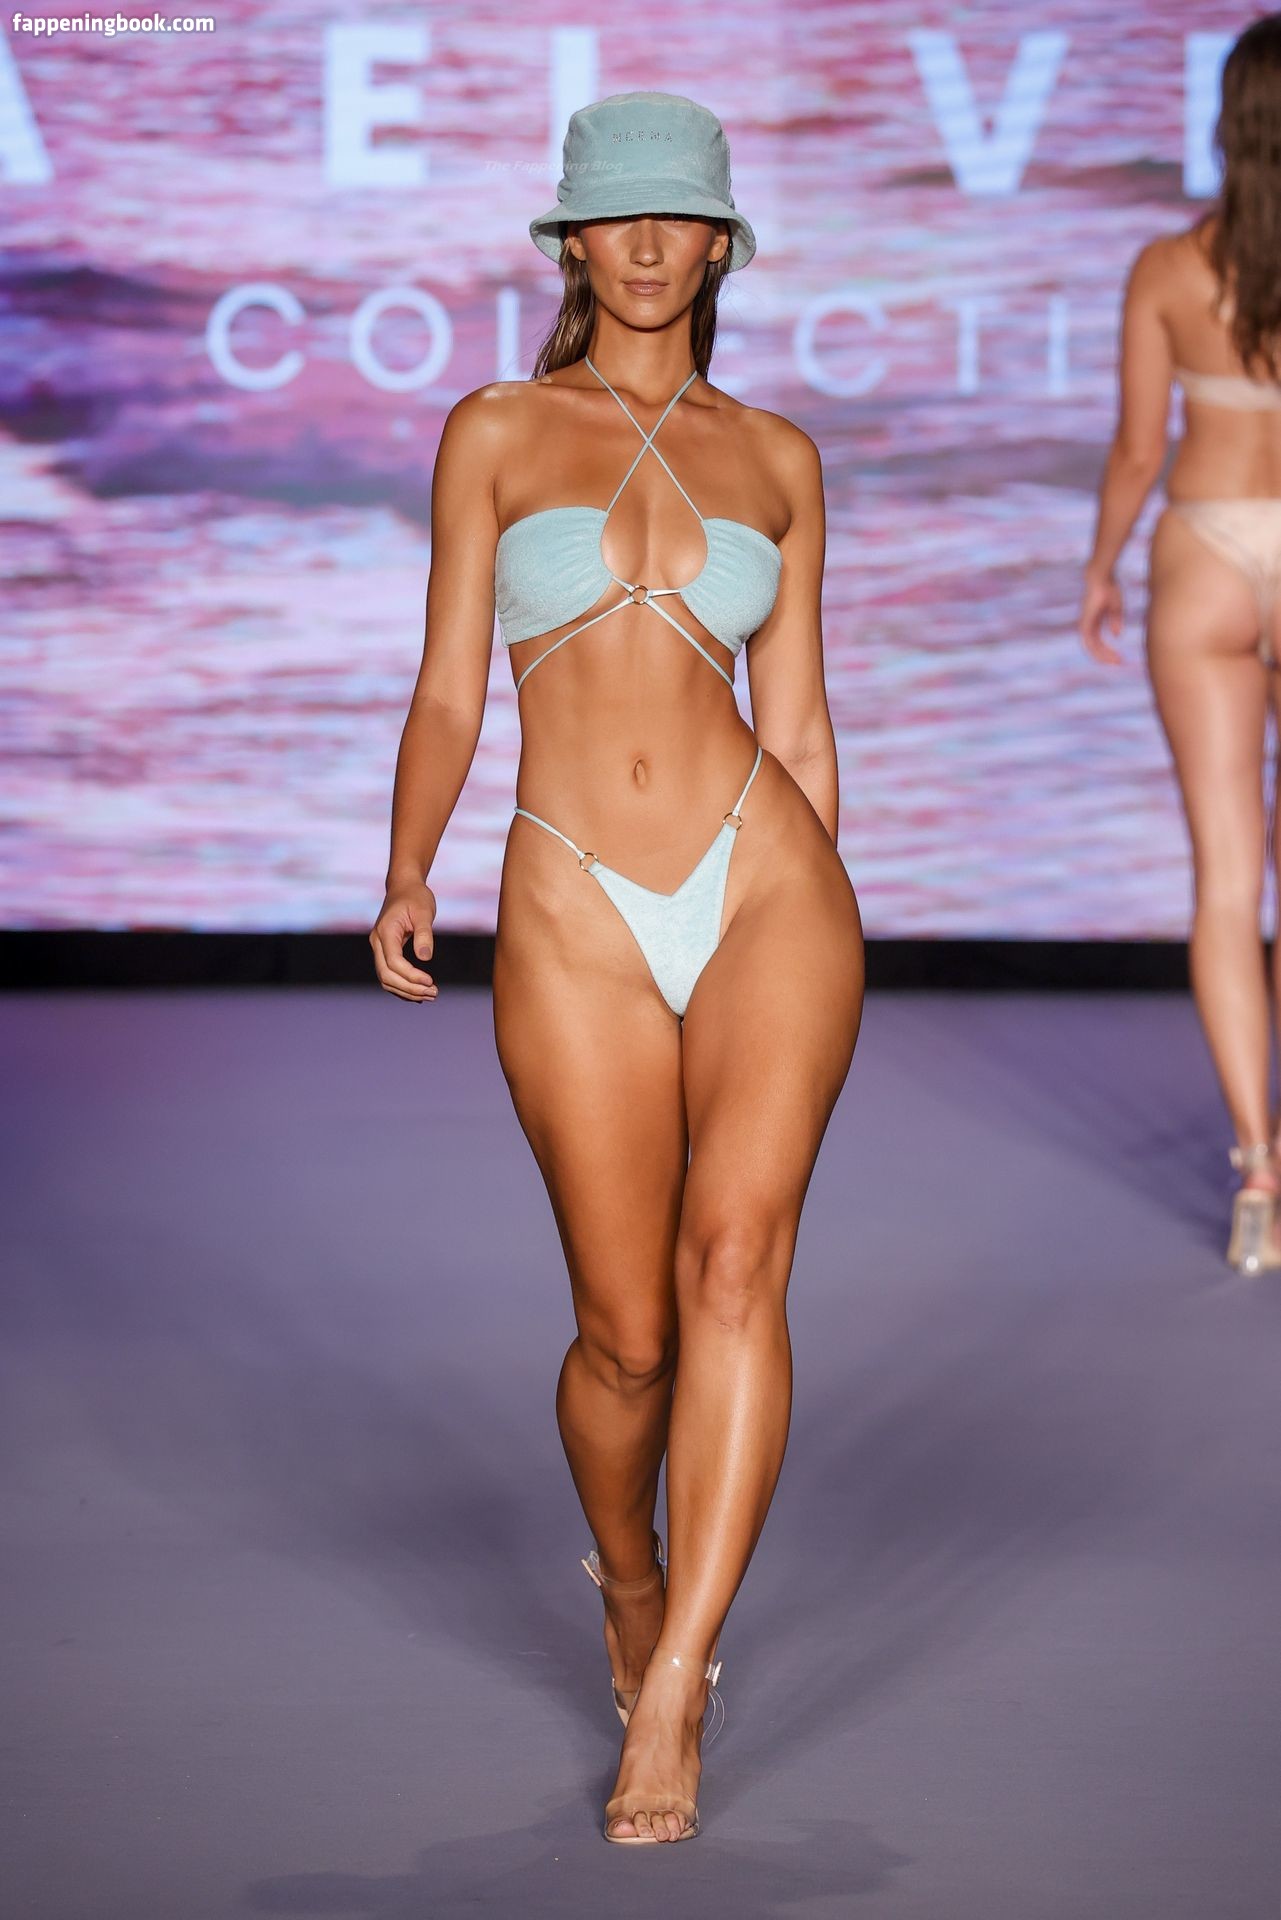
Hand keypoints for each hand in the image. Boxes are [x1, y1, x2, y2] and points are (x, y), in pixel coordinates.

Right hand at [369, 881, 437, 1001]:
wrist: (404, 887)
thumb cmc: (415, 897)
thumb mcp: (424, 911)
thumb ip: (424, 934)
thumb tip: (425, 957)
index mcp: (386, 932)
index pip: (393, 962)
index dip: (410, 976)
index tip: (430, 981)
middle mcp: (378, 942)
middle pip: (386, 975)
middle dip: (409, 988)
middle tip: (433, 993)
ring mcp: (379, 948)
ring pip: (386, 979)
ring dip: (406, 990)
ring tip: (430, 995)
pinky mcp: (385, 952)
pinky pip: (390, 975)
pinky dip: (403, 987)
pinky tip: (420, 992)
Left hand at [1079, 569, 1123, 664]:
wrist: (1101, 577)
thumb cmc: (1109, 587)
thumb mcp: (1116, 607)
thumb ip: (1115, 621)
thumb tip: (1116, 635)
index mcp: (1094, 622)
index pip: (1098, 642)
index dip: (1108, 651)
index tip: (1120, 658)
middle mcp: (1088, 625)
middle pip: (1095, 647)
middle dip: (1106, 656)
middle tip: (1119, 663)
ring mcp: (1085, 624)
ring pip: (1091, 647)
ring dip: (1103, 655)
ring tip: (1116, 661)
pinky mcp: (1085, 622)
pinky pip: (1090, 642)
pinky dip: (1098, 649)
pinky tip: (1108, 654)